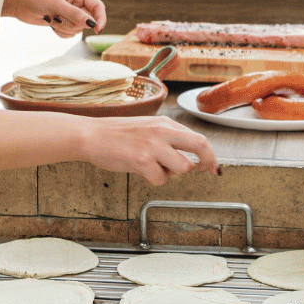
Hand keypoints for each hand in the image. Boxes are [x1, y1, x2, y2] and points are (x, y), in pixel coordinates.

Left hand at [3, 0, 106, 36]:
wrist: (19, 4)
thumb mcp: (57, 6)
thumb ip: (75, 15)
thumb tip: (92, 24)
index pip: (97, 6)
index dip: (100, 18)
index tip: (97, 30)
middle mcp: (77, 3)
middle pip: (88, 21)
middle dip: (73, 23)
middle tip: (58, 18)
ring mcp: (70, 13)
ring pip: (78, 29)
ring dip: (65, 28)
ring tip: (52, 19)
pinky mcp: (64, 22)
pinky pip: (70, 34)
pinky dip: (61, 32)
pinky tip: (51, 24)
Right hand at [77, 116, 219, 184]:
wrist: (91, 135)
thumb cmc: (117, 134)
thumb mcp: (147, 128)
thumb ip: (168, 138)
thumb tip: (189, 155)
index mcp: (165, 123)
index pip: (198, 138)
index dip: (210, 155)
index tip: (212, 166)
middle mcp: (162, 131)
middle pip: (200, 146)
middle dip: (207, 162)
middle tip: (206, 171)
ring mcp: (152, 146)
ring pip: (183, 168)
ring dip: (172, 173)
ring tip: (155, 167)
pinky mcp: (141, 160)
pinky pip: (161, 179)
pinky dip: (154, 180)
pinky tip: (141, 170)